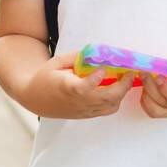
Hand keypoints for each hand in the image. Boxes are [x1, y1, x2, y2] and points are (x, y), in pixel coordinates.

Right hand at [21, 50, 135, 119]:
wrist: (36, 99)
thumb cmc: (46, 77)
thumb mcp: (57, 62)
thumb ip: (77, 57)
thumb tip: (98, 52)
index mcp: (67, 87)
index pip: (83, 88)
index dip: (95, 80)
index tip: (103, 70)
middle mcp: (78, 102)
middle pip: (105, 99)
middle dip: (123, 86)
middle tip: (130, 72)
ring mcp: (84, 110)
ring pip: (111, 106)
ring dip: (121, 93)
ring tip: (124, 79)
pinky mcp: (88, 115)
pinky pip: (108, 110)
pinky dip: (116, 99)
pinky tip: (115, 87)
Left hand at [138, 47, 166, 117]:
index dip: (166, 89)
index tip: (158, 75)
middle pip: (164, 103)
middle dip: (150, 88)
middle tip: (144, 71)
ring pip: (157, 111)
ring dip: (146, 96)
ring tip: (144, 78)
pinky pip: (156, 112)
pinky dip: (146, 102)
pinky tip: (146, 87)